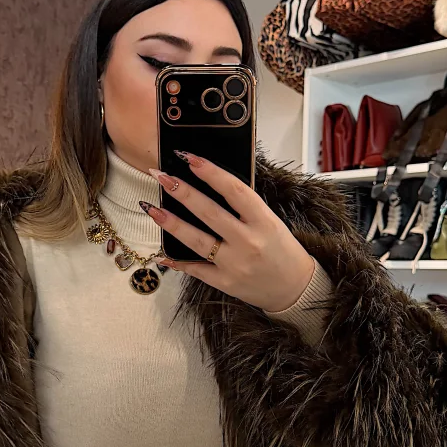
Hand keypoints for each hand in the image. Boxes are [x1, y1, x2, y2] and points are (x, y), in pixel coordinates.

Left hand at [142, 151, 316, 311]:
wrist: (294, 288)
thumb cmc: (281, 250)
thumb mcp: (270, 222)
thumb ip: (244, 207)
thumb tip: (208, 184)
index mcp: (264, 221)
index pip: (235, 190)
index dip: (211, 173)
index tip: (190, 158)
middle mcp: (249, 242)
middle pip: (210, 213)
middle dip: (182, 193)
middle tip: (161, 177)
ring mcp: (235, 264)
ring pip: (197, 241)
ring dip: (172, 223)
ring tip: (152, 208)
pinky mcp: (225, 283)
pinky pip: (196, 270)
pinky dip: (178, 261)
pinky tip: (162, 252)